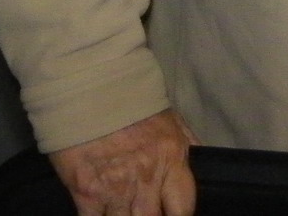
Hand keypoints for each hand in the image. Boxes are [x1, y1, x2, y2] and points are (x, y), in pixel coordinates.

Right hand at [49, 109, 199, 215]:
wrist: (89, 86)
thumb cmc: (131, 101)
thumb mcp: (170, 119)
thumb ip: (186, 145)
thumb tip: (201, 162)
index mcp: (171, 158)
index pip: (183, 209)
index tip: (170, 214)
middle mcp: (146, 177)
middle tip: (143, 209)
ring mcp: (116, 188)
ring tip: (123, 209)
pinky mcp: (86, 192)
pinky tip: (102, 212)